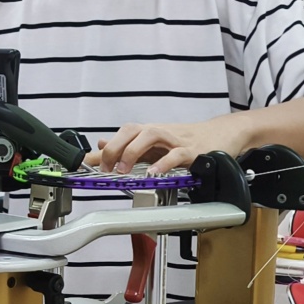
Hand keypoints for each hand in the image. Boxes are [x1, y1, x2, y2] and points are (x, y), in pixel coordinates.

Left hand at [86, 114, 249, 173]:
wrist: (221, 135)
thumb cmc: (187, 140)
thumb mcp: (154, 144)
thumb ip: (129, 147)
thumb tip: (102, 145)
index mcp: (148, 134)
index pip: (120, 136)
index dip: (100, 150)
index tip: (82, 164)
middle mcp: (159, 133)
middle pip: (131, 130)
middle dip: (114, 148)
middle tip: (105, 168)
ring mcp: (175, 140)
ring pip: (150, 136)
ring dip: (133, 152)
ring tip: (124, 170)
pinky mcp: (192, 150)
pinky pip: (176, 154)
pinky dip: (164, 164)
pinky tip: (155, 174)